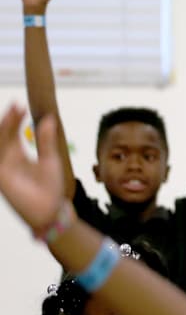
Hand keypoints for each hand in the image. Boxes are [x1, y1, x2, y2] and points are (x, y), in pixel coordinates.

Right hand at [0, 107, 63, 231]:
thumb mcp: (50, 159)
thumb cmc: (50, 187)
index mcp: (17, 154)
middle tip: (15, 105)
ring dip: (3, 128)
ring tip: (11, 114)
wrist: (51, 210)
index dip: (15, 118)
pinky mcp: (1, 178)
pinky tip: (2, 136)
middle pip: (3, 135)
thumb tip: (49, 118)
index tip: (20, 105)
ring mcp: (2, 168)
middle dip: (7, 120)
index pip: (12, 132)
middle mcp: (7, 159)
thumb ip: (46, 140)